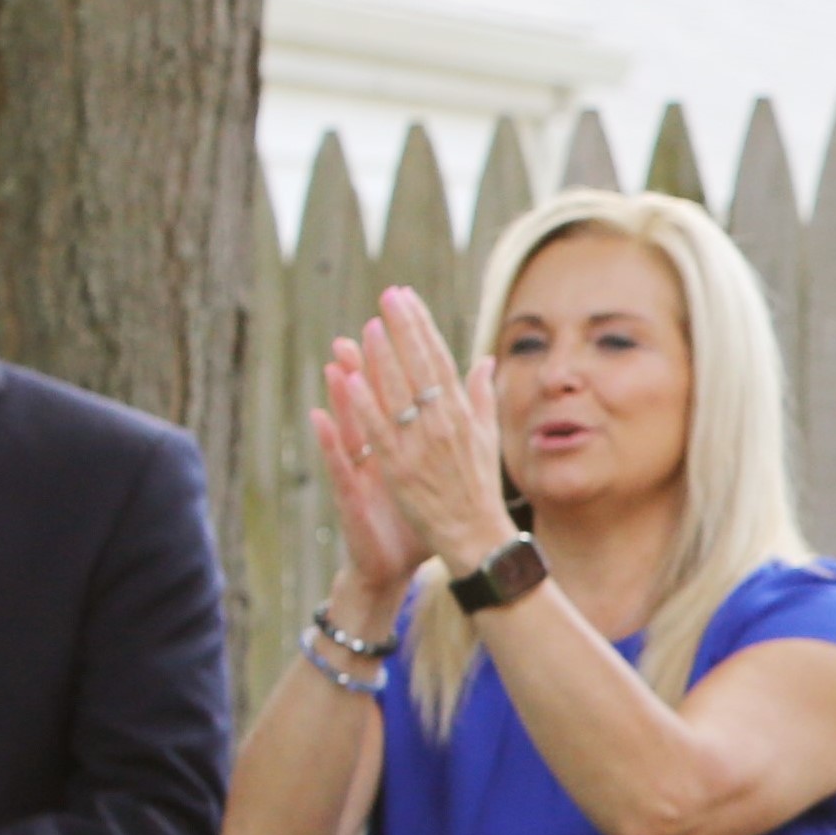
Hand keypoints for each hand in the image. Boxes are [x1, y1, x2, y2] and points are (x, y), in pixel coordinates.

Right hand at [307, 313, 432, 618]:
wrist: (395, 563)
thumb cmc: (418, 515)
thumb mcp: (441, 469)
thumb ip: (457, 425)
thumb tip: (475, 387)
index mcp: (405, 440)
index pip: (407, 391)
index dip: (408, 358)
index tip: (410, 323)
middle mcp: (380, 448)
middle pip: (377, 400)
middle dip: (374, 362)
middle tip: (370, 323)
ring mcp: (362, 469)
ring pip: (352, 424)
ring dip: (345, 392)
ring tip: (339, 358)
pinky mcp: (351, 494)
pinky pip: (339, 465)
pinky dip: (330, 441)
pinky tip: (320, 417)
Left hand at [320, 286, 515, 578]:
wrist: (479, 538)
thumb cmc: (480, 490)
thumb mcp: (487, 438)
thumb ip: (482, 397)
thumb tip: (485, 361)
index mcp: (462, 414)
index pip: (439, 359)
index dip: (421, 326)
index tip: (407, 298)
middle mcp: (443, 424)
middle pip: (421, 368)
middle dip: (404, 329)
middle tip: (388, 296)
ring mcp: (421, 446)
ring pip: (399, 394)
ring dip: (383, 358)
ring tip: (369, 325)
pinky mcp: (401, 469)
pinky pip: (379, 431)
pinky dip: (364, 405)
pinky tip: (349, 379)